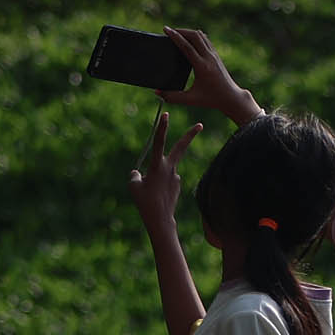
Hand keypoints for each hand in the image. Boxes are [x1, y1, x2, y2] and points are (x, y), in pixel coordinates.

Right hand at [128, 108, 202, 227]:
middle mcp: (169, 168)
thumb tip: (139, 173)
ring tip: (152, 194)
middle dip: (190, 135)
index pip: (159, 142)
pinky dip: (160, 186)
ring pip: (164, 170)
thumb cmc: (144, 202)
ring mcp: (175, 176)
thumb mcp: (133, 186)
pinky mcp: (177, 184)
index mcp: (157, 165)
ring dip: (156, 178)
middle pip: (180, 147)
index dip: (162, 127)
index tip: (166, 114)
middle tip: (201, 124)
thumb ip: (135, 175)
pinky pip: (166, 180)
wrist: (160, 219)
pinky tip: (159, 197)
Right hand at [158, 26, 261, 123]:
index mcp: (202, 67)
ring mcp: (214, 55)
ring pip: (201, 35)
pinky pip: (205, 40)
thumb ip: (173, 97)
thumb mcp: (191, 100)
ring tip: (178, 33)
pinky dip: (196, 36)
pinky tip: (189, 38)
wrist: (231, 97)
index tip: (166, 29)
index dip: (175, 36)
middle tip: (170, 30)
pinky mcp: (216, 55)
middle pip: (194, 36)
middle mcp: (209, 57)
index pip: (187, 46)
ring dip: (189, 32)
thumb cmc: (211, 99)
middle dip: (181, 30)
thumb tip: (157, 93)